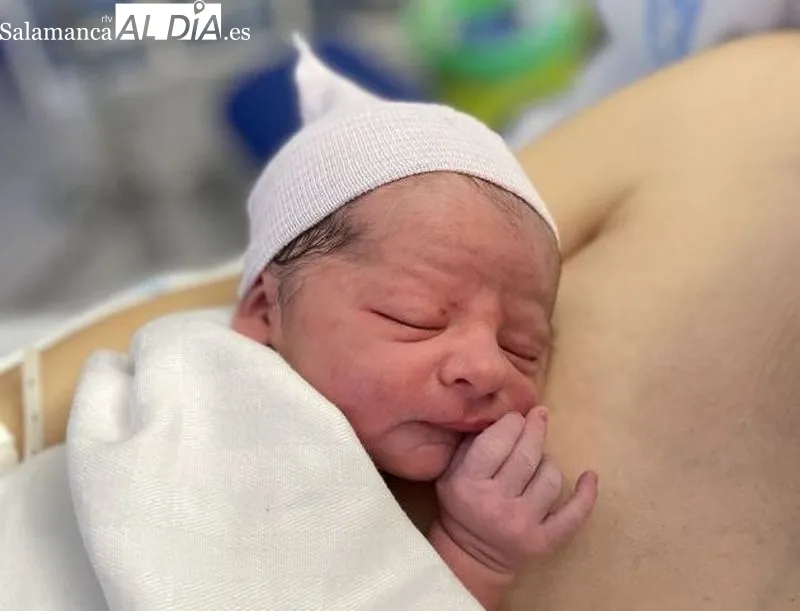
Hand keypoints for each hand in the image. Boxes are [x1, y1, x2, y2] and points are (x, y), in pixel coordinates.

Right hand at [433, 408, 597, 575]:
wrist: (470, 557)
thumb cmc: (461, 505)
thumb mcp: (451, 472)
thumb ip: (472, 442)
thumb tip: (505, 413)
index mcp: (468, 484)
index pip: (496, 442)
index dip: (512, 423)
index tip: (516, 417)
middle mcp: (496, 504)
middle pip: (527, 455)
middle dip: (535, 430)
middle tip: (538, 417)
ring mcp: (523, 524)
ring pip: (551, 478)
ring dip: (547, 462)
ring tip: (537, 462)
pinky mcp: (545, 541)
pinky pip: (574, 513)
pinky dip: (586, 494)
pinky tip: (589, 476)